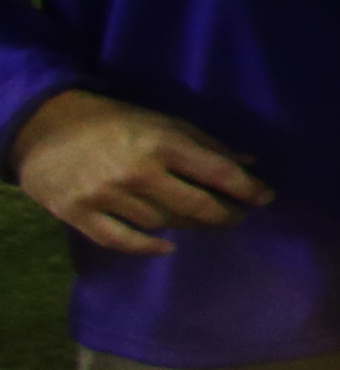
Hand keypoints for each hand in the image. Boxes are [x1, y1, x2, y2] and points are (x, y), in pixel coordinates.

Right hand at [10, 91, 269, 252]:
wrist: (44, 129)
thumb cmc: (115, 122)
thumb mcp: (163, 121)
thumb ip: (207, 144)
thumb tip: (250, 163)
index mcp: (161, 142)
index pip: (217, 172)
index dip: (247, 188)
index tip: (265, 198)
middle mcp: (137, 171)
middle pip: (196, 206)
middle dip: (225, 214)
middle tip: (237, 216)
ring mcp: (107, 196)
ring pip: (163, 224)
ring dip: (189, 226)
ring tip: (202, 221)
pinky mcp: (81, 215)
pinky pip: (122, 241)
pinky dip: (148, 248)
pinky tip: (168, 246)